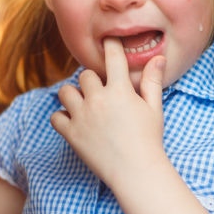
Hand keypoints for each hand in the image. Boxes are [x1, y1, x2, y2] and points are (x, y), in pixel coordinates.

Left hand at [50, 38, 166, 187]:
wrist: (136, 171)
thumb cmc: (149, 139)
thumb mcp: (154, 108)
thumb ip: (152, 81)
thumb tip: (158, 57)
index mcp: (120, 90)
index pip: (112, 57)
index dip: (110, 45)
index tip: (108, 43)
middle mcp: (98, 99)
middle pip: (84, 75)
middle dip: (92, 81)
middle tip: (99, 91)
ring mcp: (82, 117)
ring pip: (65, 92)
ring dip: (73, 95)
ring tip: (84, 104)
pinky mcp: (71, 134)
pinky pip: (56, 117)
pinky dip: (62, 117)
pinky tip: (73, 121)